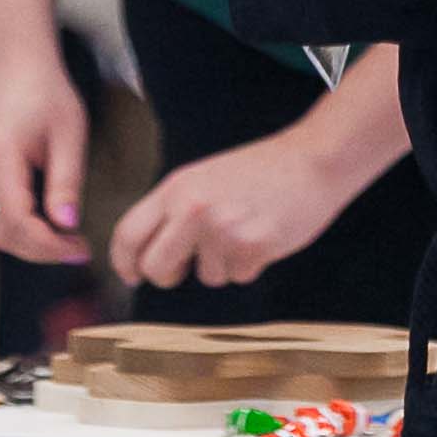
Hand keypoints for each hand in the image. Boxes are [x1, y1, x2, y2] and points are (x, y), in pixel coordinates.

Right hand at [0, 55, 89, 264]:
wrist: (15, 64)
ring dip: (28, 243)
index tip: (81, 249)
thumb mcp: (69, 133)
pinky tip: (45, 222)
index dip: (50, 246)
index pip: (19, 223)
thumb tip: (67, 225)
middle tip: (77, 248)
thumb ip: (66, 181)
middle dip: (41, 251)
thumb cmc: (46, 92)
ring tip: (65, 237)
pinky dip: (17, 229)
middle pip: (3, 236)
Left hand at [111, 129, 360, 291]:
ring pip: (205, 275)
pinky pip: (238, 276)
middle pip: (155, 267)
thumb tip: (147, 257)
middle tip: (183, 269)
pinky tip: (264, 235)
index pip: (128, 233)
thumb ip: (175, 211)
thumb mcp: (204, 179)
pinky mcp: (251, 247)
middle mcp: (192, 208)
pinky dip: (250, 264)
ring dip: (223, 263)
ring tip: (245, 228)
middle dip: (167, 276)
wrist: (311, 161)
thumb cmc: (258, 171)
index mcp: (176, 188)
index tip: (132, 275)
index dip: (124, 262)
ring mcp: (221, 229)